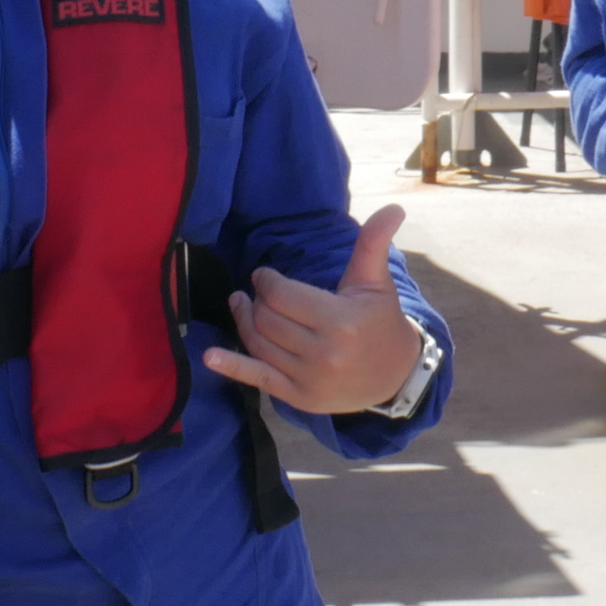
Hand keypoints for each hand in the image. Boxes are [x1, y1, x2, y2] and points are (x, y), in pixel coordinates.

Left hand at [206, 207, 430, 416]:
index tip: (264, 275)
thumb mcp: (377, 282)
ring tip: (242, 306)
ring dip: (243, 321)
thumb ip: (374, 244)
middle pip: (266, 319)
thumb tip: (393, 207)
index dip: (265, 280)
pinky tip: (210, 356)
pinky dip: (231, 367)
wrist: (395, 375)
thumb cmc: (381, 321)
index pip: (281, 295)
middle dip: (256, 300)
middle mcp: (323, 353)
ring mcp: (308, 378)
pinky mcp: (299, 398)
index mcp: (341, 320)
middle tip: (257, 292)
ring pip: (258, 344)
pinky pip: (258, 379)